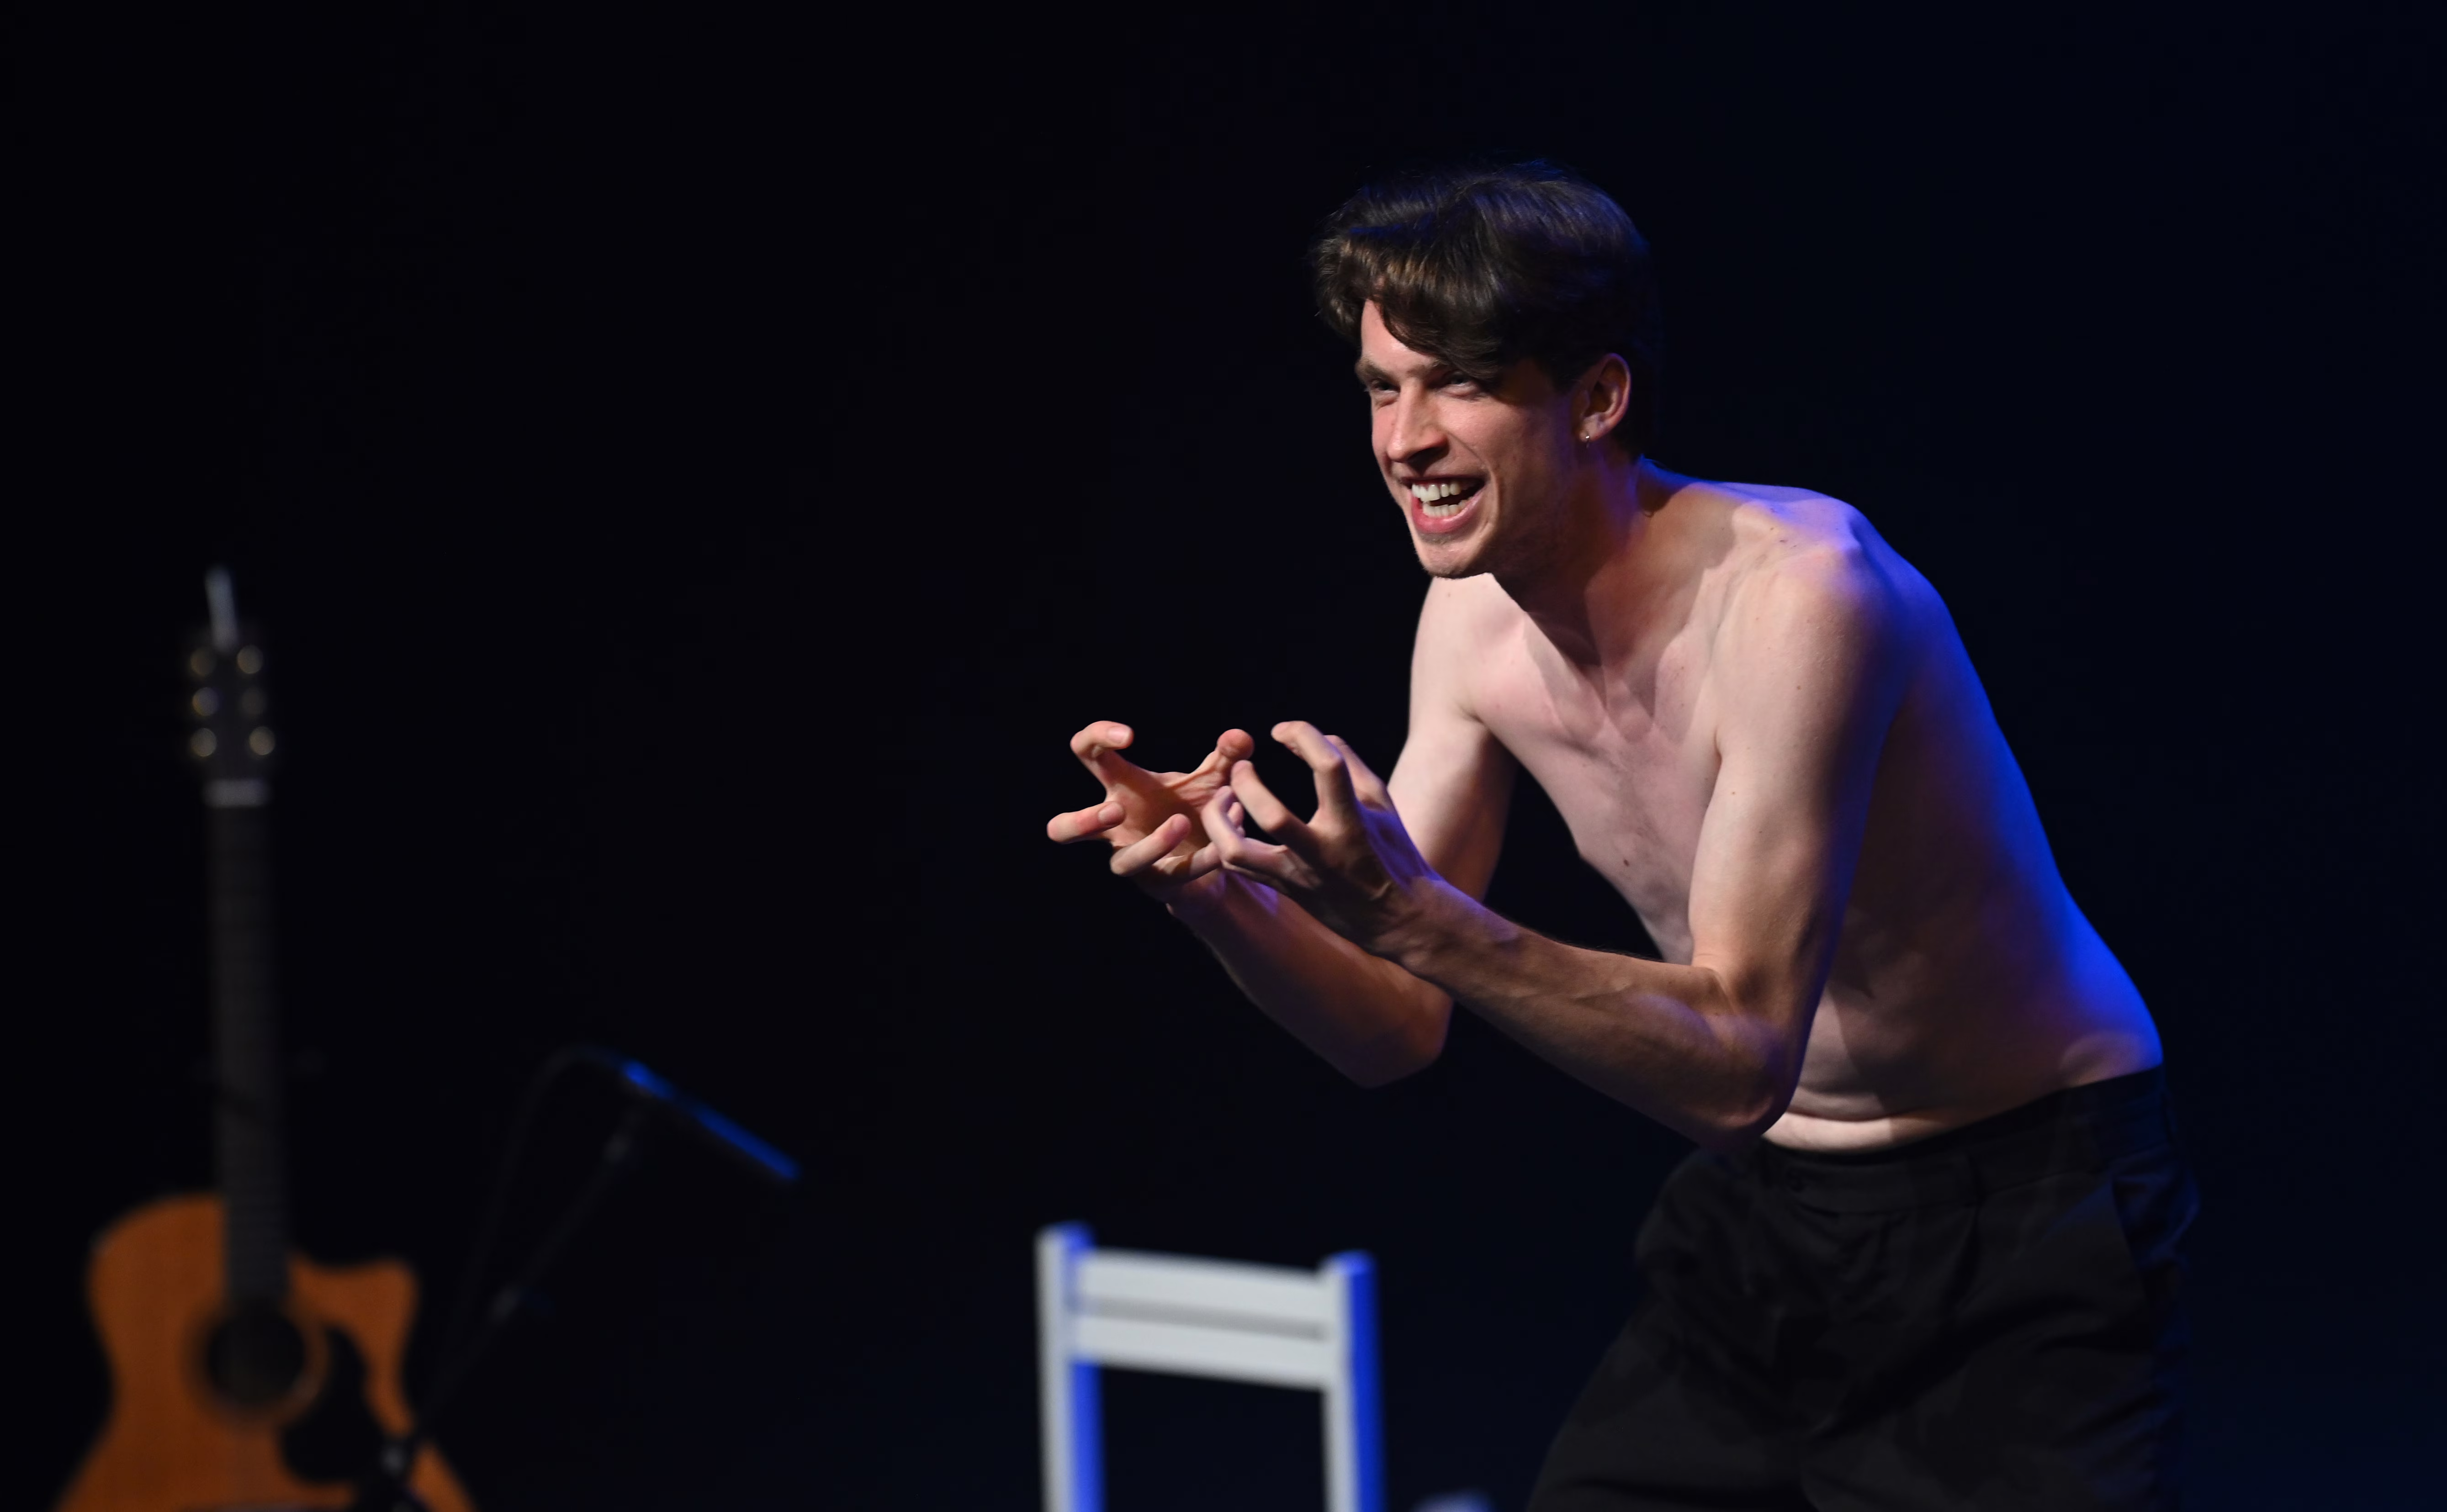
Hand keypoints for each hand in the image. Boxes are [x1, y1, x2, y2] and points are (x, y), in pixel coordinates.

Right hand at [1047, 721, 1255, 902]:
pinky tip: (1222, 847)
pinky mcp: (1160, 884)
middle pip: (1063, 830)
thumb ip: (1227, 756)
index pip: (1086, 753)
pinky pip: (1173, 876)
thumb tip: (1239, 737)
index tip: (1128, 736)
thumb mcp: (1214, 778)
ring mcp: (1134, 858)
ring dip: (1154, 843)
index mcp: (1121, 786)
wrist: (1217, 857)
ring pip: (1123, 863)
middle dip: (1082, 822)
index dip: (1095, 738)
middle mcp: (1116, 827)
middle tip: (1116, 810)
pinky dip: (1200, 859)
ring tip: (1181, 821)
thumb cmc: (1198, 808)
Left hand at [1199, 722, 1444, 953]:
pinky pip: (1238, 866)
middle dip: (1247, 784)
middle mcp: (1323, 851)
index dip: (1303, 736)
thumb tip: (1321, 735)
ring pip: (1237, 851)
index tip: (1283, 731)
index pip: (1329, 767)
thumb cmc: (1392, 852)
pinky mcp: (1285, 889)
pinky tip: (1232, 822)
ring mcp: (1299, 875)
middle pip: (1271, 816)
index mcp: (1353, 822)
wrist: (1397, 917)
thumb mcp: (1381, 802)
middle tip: (1242, 766)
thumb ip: (1350, 763)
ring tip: (1224, 798)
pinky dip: (1226, 839)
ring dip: (1219, 819)